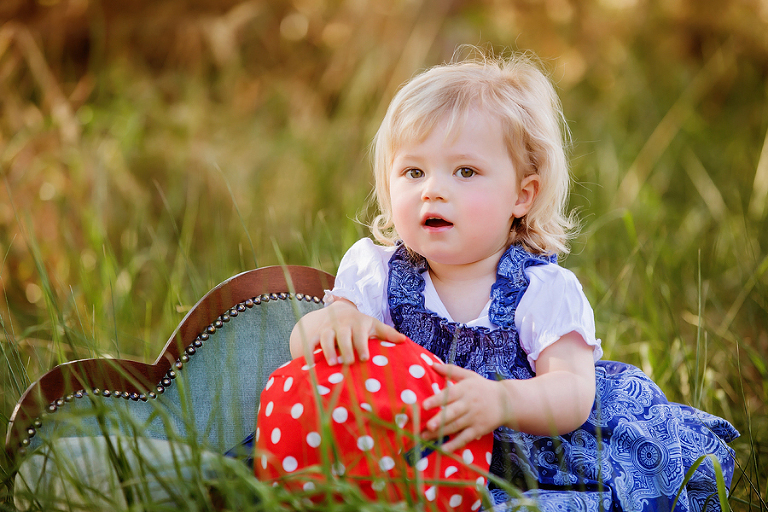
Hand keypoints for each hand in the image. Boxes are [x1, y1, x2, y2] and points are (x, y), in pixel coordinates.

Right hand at [290, 299, 406, 364]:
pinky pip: (310, 342)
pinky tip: (310, 364)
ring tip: (333, 364)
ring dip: (328, 350)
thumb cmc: (361, 324)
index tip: (365, 358)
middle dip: (345, 349)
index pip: (360, 334)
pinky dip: (309, 352)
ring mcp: (328, 328)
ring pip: (326, 337)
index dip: (361, 346)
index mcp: (358, 322)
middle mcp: (342, 324)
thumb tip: (404, 341)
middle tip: (348, 363)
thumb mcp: (374, 326)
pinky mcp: (317, 334)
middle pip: (343, 335)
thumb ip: (388, 333)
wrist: (339, 311)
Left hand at [421, 364, 506, 452]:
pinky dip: (454, 445)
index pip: (449, 395)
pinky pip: (465, 438)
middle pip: (452, 413)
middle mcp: (469, 404)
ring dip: (440, 434)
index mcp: (464, 389)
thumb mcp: (469, 376)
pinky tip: (442, 449)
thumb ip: (450, 370)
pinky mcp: (479, 429)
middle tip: (427, 426)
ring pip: (456, 427)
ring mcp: (474, 418)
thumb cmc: (482, 387)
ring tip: (425, 438)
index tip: (424, 405)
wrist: (507, 401)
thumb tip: (432, 364)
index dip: (437, 400)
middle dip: (439, 420)